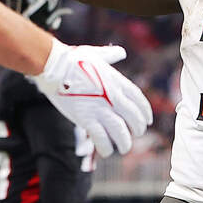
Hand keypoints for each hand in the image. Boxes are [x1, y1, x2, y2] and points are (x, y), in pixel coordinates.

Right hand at [30, 39, 152, 156]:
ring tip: (124, 148)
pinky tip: (105, 150)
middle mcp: (112, 96)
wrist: (54, 67)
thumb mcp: (97, 54)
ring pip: (121, 132)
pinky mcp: (86, 118)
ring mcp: (100, 108)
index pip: (138, 99)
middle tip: (136, 134)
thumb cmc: (73, 59)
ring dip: (125, 143)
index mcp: (116, 81)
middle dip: (138, 129)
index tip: (148, 121)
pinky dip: (105, 147)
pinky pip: (101, 138)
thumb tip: (120, 52)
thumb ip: (110, 55)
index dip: (145, 112)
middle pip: (134, 118)